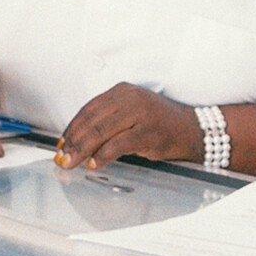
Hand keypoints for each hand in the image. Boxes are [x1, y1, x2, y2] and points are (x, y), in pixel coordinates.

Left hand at [57, 83, 202, 170]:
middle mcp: (129, 98)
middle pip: (91, 121)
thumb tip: (77, 140)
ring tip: (72, 163)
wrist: (194, 130)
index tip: (61, 144)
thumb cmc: (157, 124)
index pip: (88, 109)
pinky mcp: (148, 132)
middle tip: (62, 158)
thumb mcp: (131, 113)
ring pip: (101, 131)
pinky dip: (103, 156)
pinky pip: (118, 144)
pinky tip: (94, 164)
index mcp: (121, 91)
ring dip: (83, 150)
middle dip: (73, 141)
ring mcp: (140, 114)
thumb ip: (107, 120)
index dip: (72, 128)